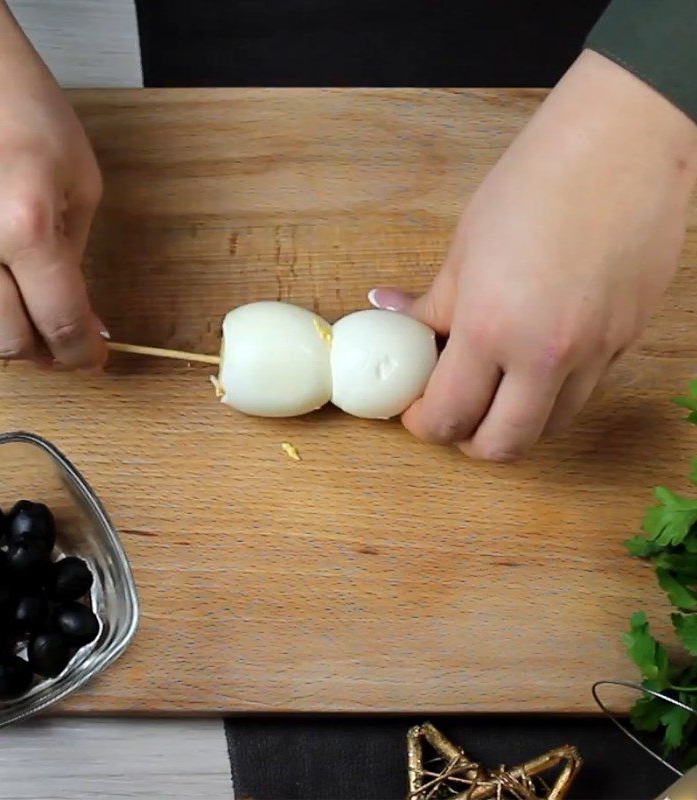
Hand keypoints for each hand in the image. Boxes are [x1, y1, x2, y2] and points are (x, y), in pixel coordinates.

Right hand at [0, 0, 105, 370]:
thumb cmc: (18, 104)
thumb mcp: (80, 181)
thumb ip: (80, 260)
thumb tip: (87, 324)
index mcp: (25, 224)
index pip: (61, 324)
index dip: (83, 355)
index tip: (89, 358)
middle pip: (2, 344)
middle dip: (39, 355)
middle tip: (52, 339)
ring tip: (2, 329)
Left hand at [371, 50, 696, 461]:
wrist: (622, 144)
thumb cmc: (535, 184)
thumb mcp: (464, 249)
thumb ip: (431, 304)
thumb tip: (392, 317)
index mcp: (491, 329)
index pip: (449, 414)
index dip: (424, 424)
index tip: (417, 412)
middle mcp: (546, 355)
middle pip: (502, 446)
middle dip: (468, 442)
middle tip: (453, 417)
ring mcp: (595, 353)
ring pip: (549, 427)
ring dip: (514, 422)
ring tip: (496, 389)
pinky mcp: (626, 341)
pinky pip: (584, 392)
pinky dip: (553, 394)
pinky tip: (537, 359)